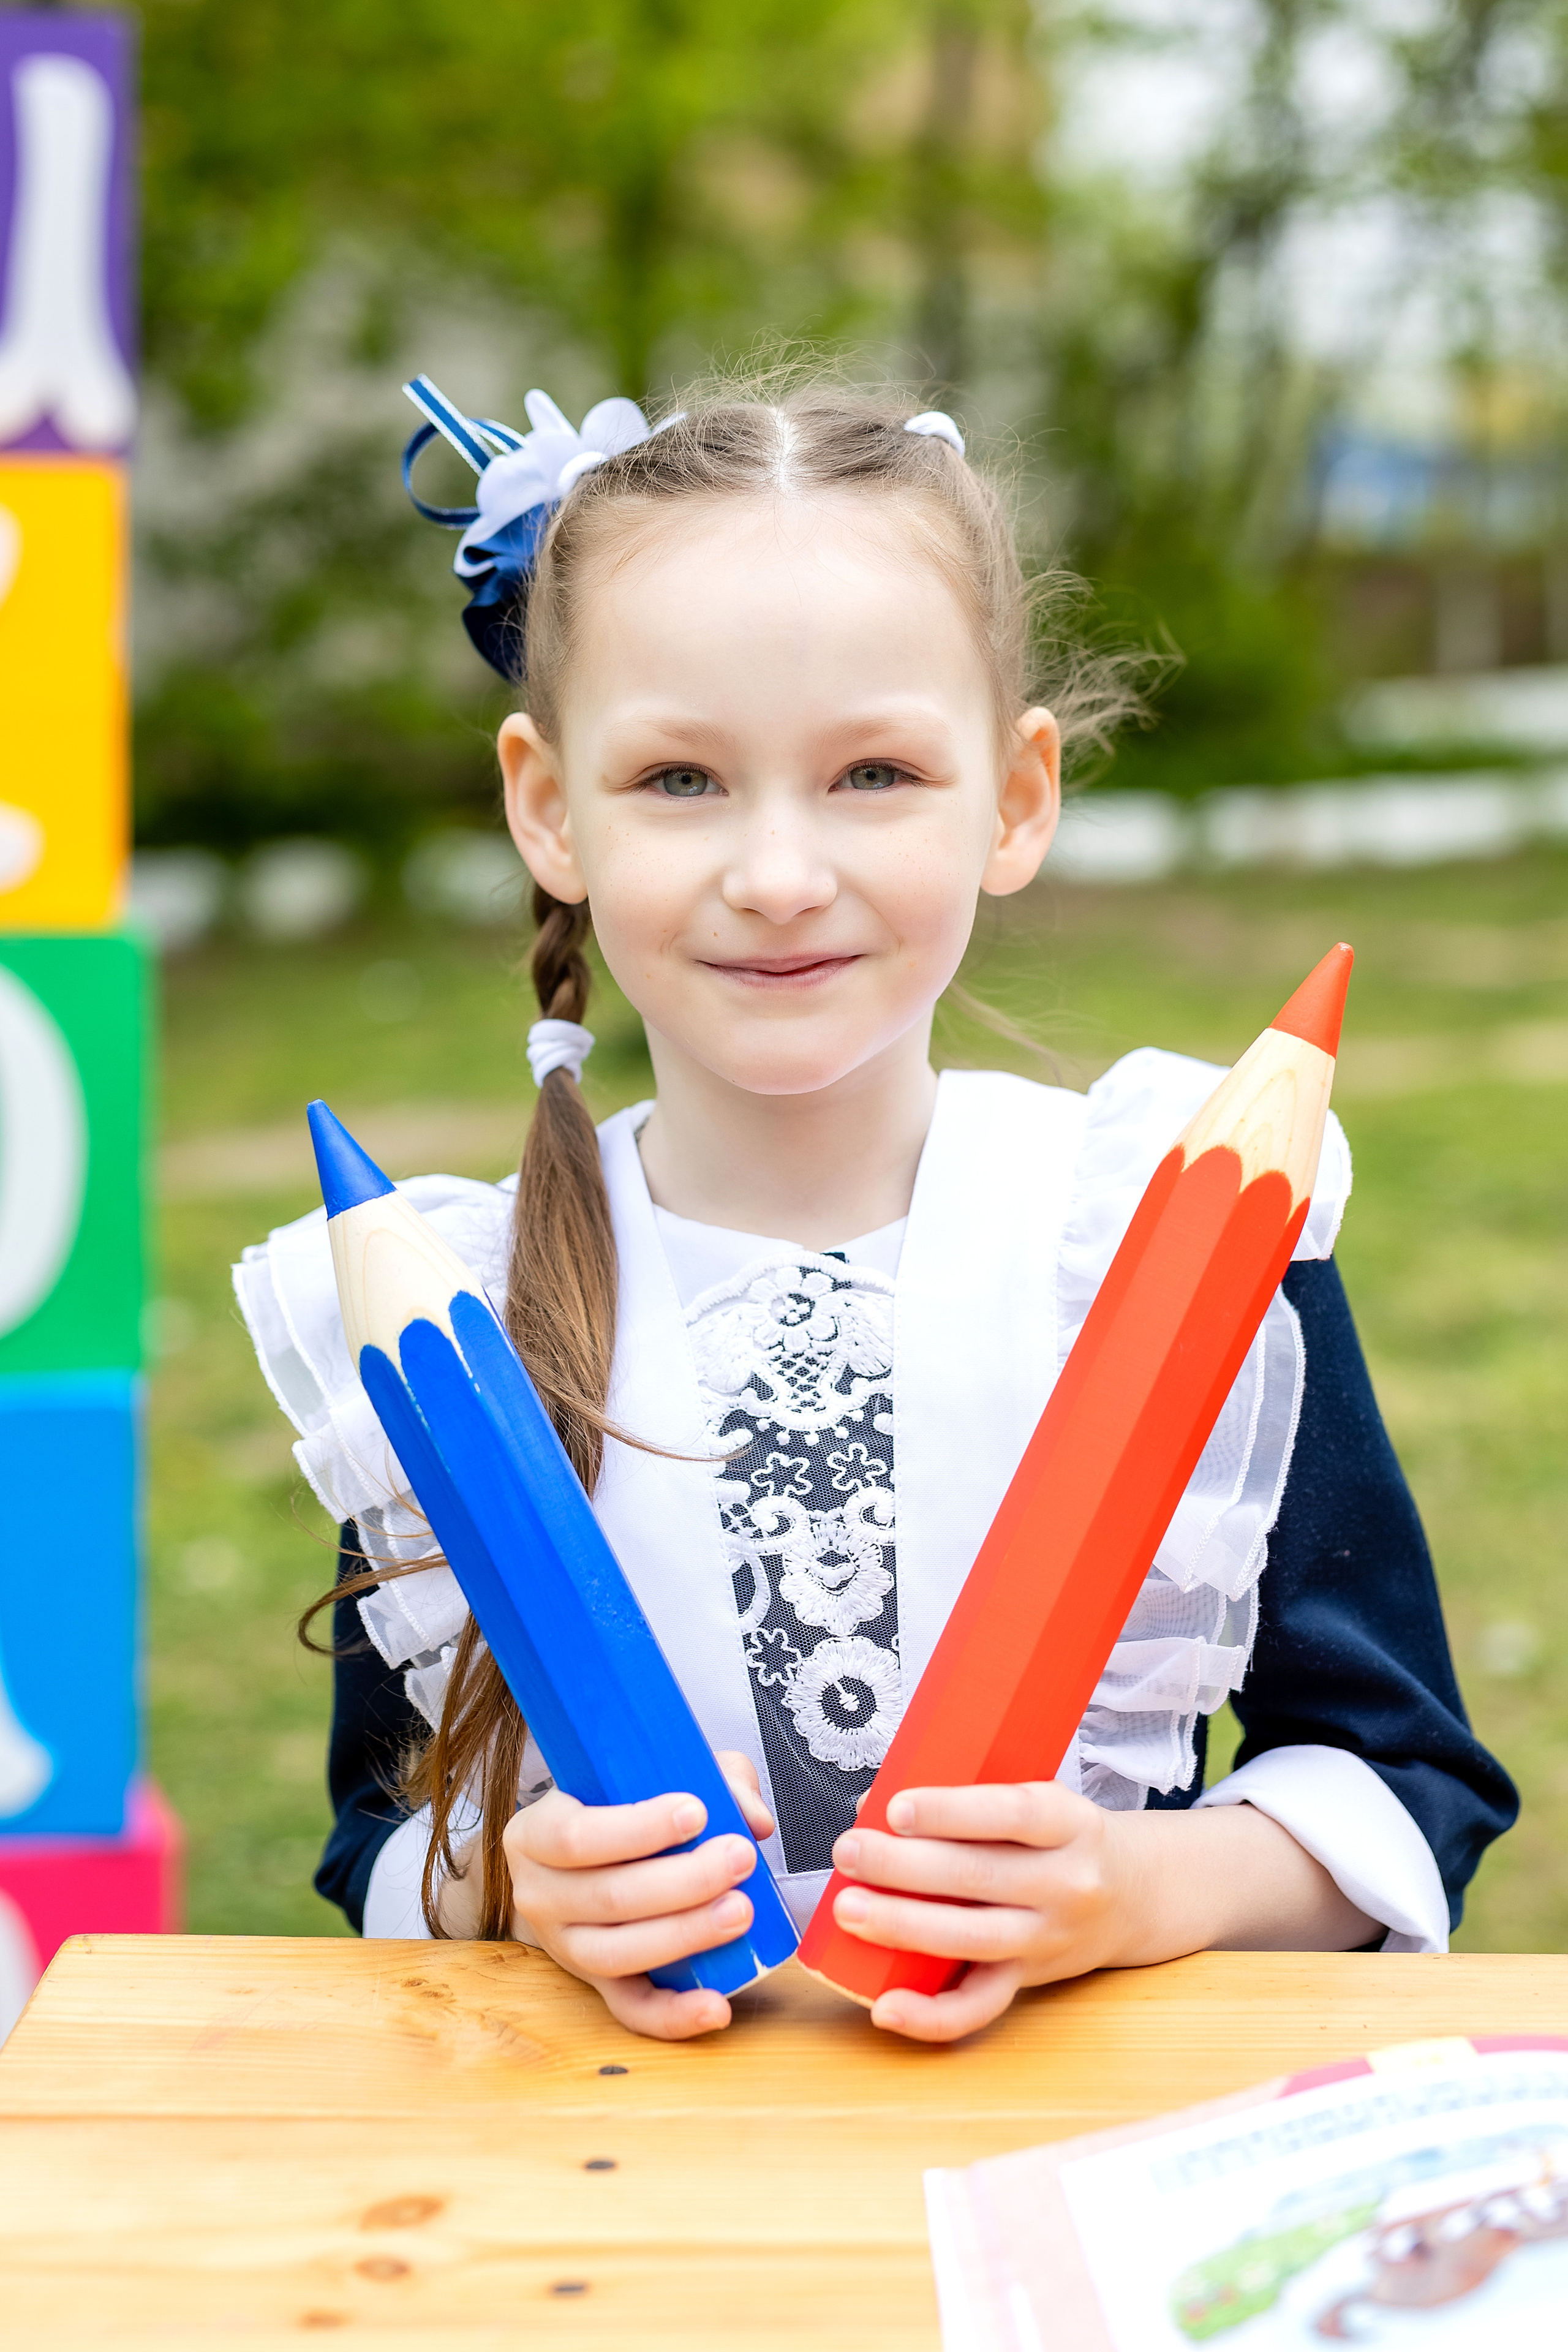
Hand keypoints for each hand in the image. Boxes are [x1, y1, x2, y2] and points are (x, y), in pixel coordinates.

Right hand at [502, 1751, 775, 2040]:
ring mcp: (564, 1946)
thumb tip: (753, 1819)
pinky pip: (630, 2009)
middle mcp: (539, 1895)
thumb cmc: (616, 1805)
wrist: (569, 1860)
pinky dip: (674, 2015)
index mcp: (536, 1835)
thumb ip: (707, 1777)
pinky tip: (717, 2007)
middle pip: (608, 1897)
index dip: (638, 1829)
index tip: (698, 1812)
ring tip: (741, 1912)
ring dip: (685, 1936)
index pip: (576, 1837)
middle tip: (740, 1858)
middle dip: (683, 1881)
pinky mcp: (594, 1985)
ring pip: (618, 1953)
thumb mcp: (645, 1771)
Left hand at [830, 1782, 1377, 2044]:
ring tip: (849, 1909)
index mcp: (1069, 1824)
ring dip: (902, 1927)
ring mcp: (1049, 1938)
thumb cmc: (1063, 1836)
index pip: (1012, 1814)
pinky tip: (883, 2005)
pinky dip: (929, 2015)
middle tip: (849, 1851)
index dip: (953, 1813)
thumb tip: (879, 1808)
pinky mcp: (1029, 1980)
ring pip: (972, 1939)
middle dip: (903, 1867)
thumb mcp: (1040, 1801)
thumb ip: (975, 1802)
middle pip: (980, 1878)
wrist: (1138, 1893)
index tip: (896, 1808)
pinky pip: (979, 2006)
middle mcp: (1066, 1884)